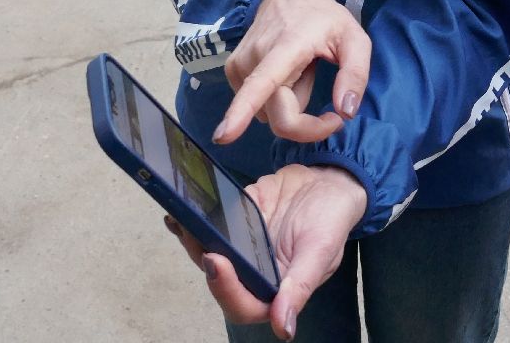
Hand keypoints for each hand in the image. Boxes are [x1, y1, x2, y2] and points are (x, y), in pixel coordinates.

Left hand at [163, 164, 367, 340]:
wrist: (327, 181)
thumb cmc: (331, 220)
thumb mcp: (321, 252)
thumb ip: (300, 288)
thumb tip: (284, 329)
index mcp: (276, 289)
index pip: (242, 305)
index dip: (225, 290)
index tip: (216, 260)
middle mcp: (255, 273)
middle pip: (218, 280)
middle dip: (202, 258)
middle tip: (191, 232)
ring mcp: (242, 249)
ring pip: (209, 253)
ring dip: (192, 240)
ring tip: (180, 219)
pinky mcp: (235, 224)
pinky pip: (211, 227)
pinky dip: (192, 221)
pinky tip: (178, 211)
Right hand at [217, 0, 371, 144]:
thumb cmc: (325, 18)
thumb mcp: (355, 39)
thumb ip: (356, 74)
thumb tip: (345, 112)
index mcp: (286, 46)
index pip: (262, 84)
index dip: (241, 113)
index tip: (224, 136)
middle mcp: (255, 56)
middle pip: (276, 116)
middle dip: (307, 124)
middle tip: (333, 112)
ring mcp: (240, 63)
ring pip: (269, 113)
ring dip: (292, 102)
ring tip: (302, 71)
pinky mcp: (233, 70)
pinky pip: (260, 106)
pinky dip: (277, 97)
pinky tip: (287, 72)